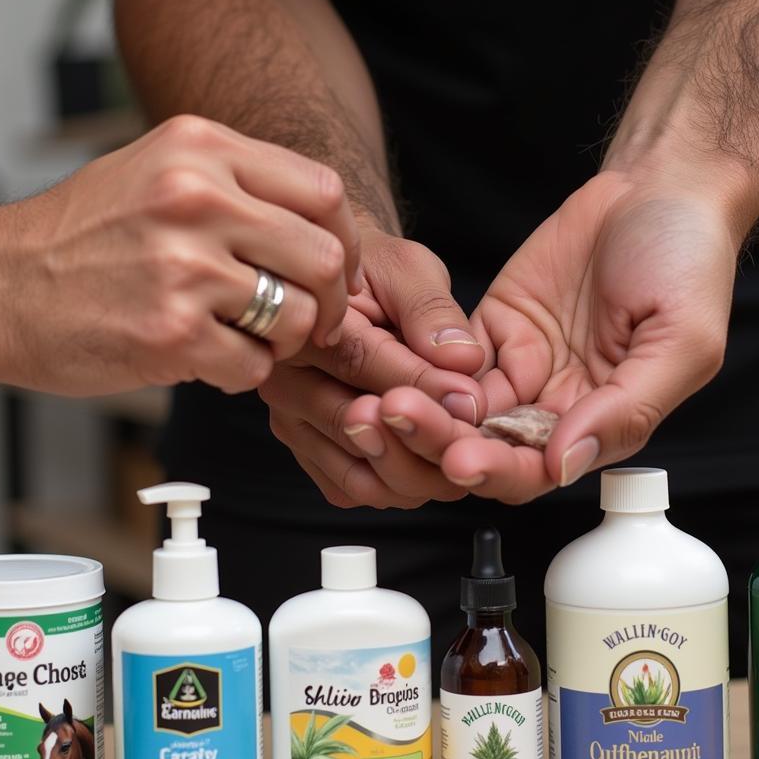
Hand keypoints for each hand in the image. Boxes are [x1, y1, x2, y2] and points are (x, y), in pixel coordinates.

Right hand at [0, 115, 361, 394]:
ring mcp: (184, 267)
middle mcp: (196, 198)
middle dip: (329, 302)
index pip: (323, 192)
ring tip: (248, 337)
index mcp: (200, 150)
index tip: (335, 272)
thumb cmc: (78, 236)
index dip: (343, 242)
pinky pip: (254, 365)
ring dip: (285, 341)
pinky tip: (209, 357)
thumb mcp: (155, 170)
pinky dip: (242, 371)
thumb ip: (236, 183)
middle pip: (323, 257)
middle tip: (313, 321)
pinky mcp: (171, 334)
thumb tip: (320, 223)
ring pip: (298, 318)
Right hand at [258, 229, 488, 507]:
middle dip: (423, 439)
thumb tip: (462, 359)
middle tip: (474, 439)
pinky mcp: (308, 453)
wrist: (340, 291)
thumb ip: (431, 312)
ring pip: (358, 474)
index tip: (470, 398)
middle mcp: (284, 379)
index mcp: (302, 324)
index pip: (360, 362)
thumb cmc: (374, 273)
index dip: (421, 385)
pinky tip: (433, 463)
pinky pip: (353, 489)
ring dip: (416, 472)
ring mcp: (292, 423)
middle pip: (355, 429)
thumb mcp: (407, 269)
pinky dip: (397, 486)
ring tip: (461, 454)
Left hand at [373, 169, 738, 503]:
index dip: (498, 471)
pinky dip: (418, 365)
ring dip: (419, 410)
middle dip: (438, 442)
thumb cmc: (687, 262)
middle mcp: (555, 405)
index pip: (538, 471)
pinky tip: (392, 362)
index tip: (462, 459)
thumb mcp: (682, 340)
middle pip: (484, 447)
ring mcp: (518, 367)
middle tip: (397, 420)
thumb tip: (564, 464)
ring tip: (381, 399)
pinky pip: (444, 359)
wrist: (658, 190)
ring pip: (456, 410)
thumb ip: (627, 408)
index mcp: (601, 422)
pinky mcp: (491, 328)